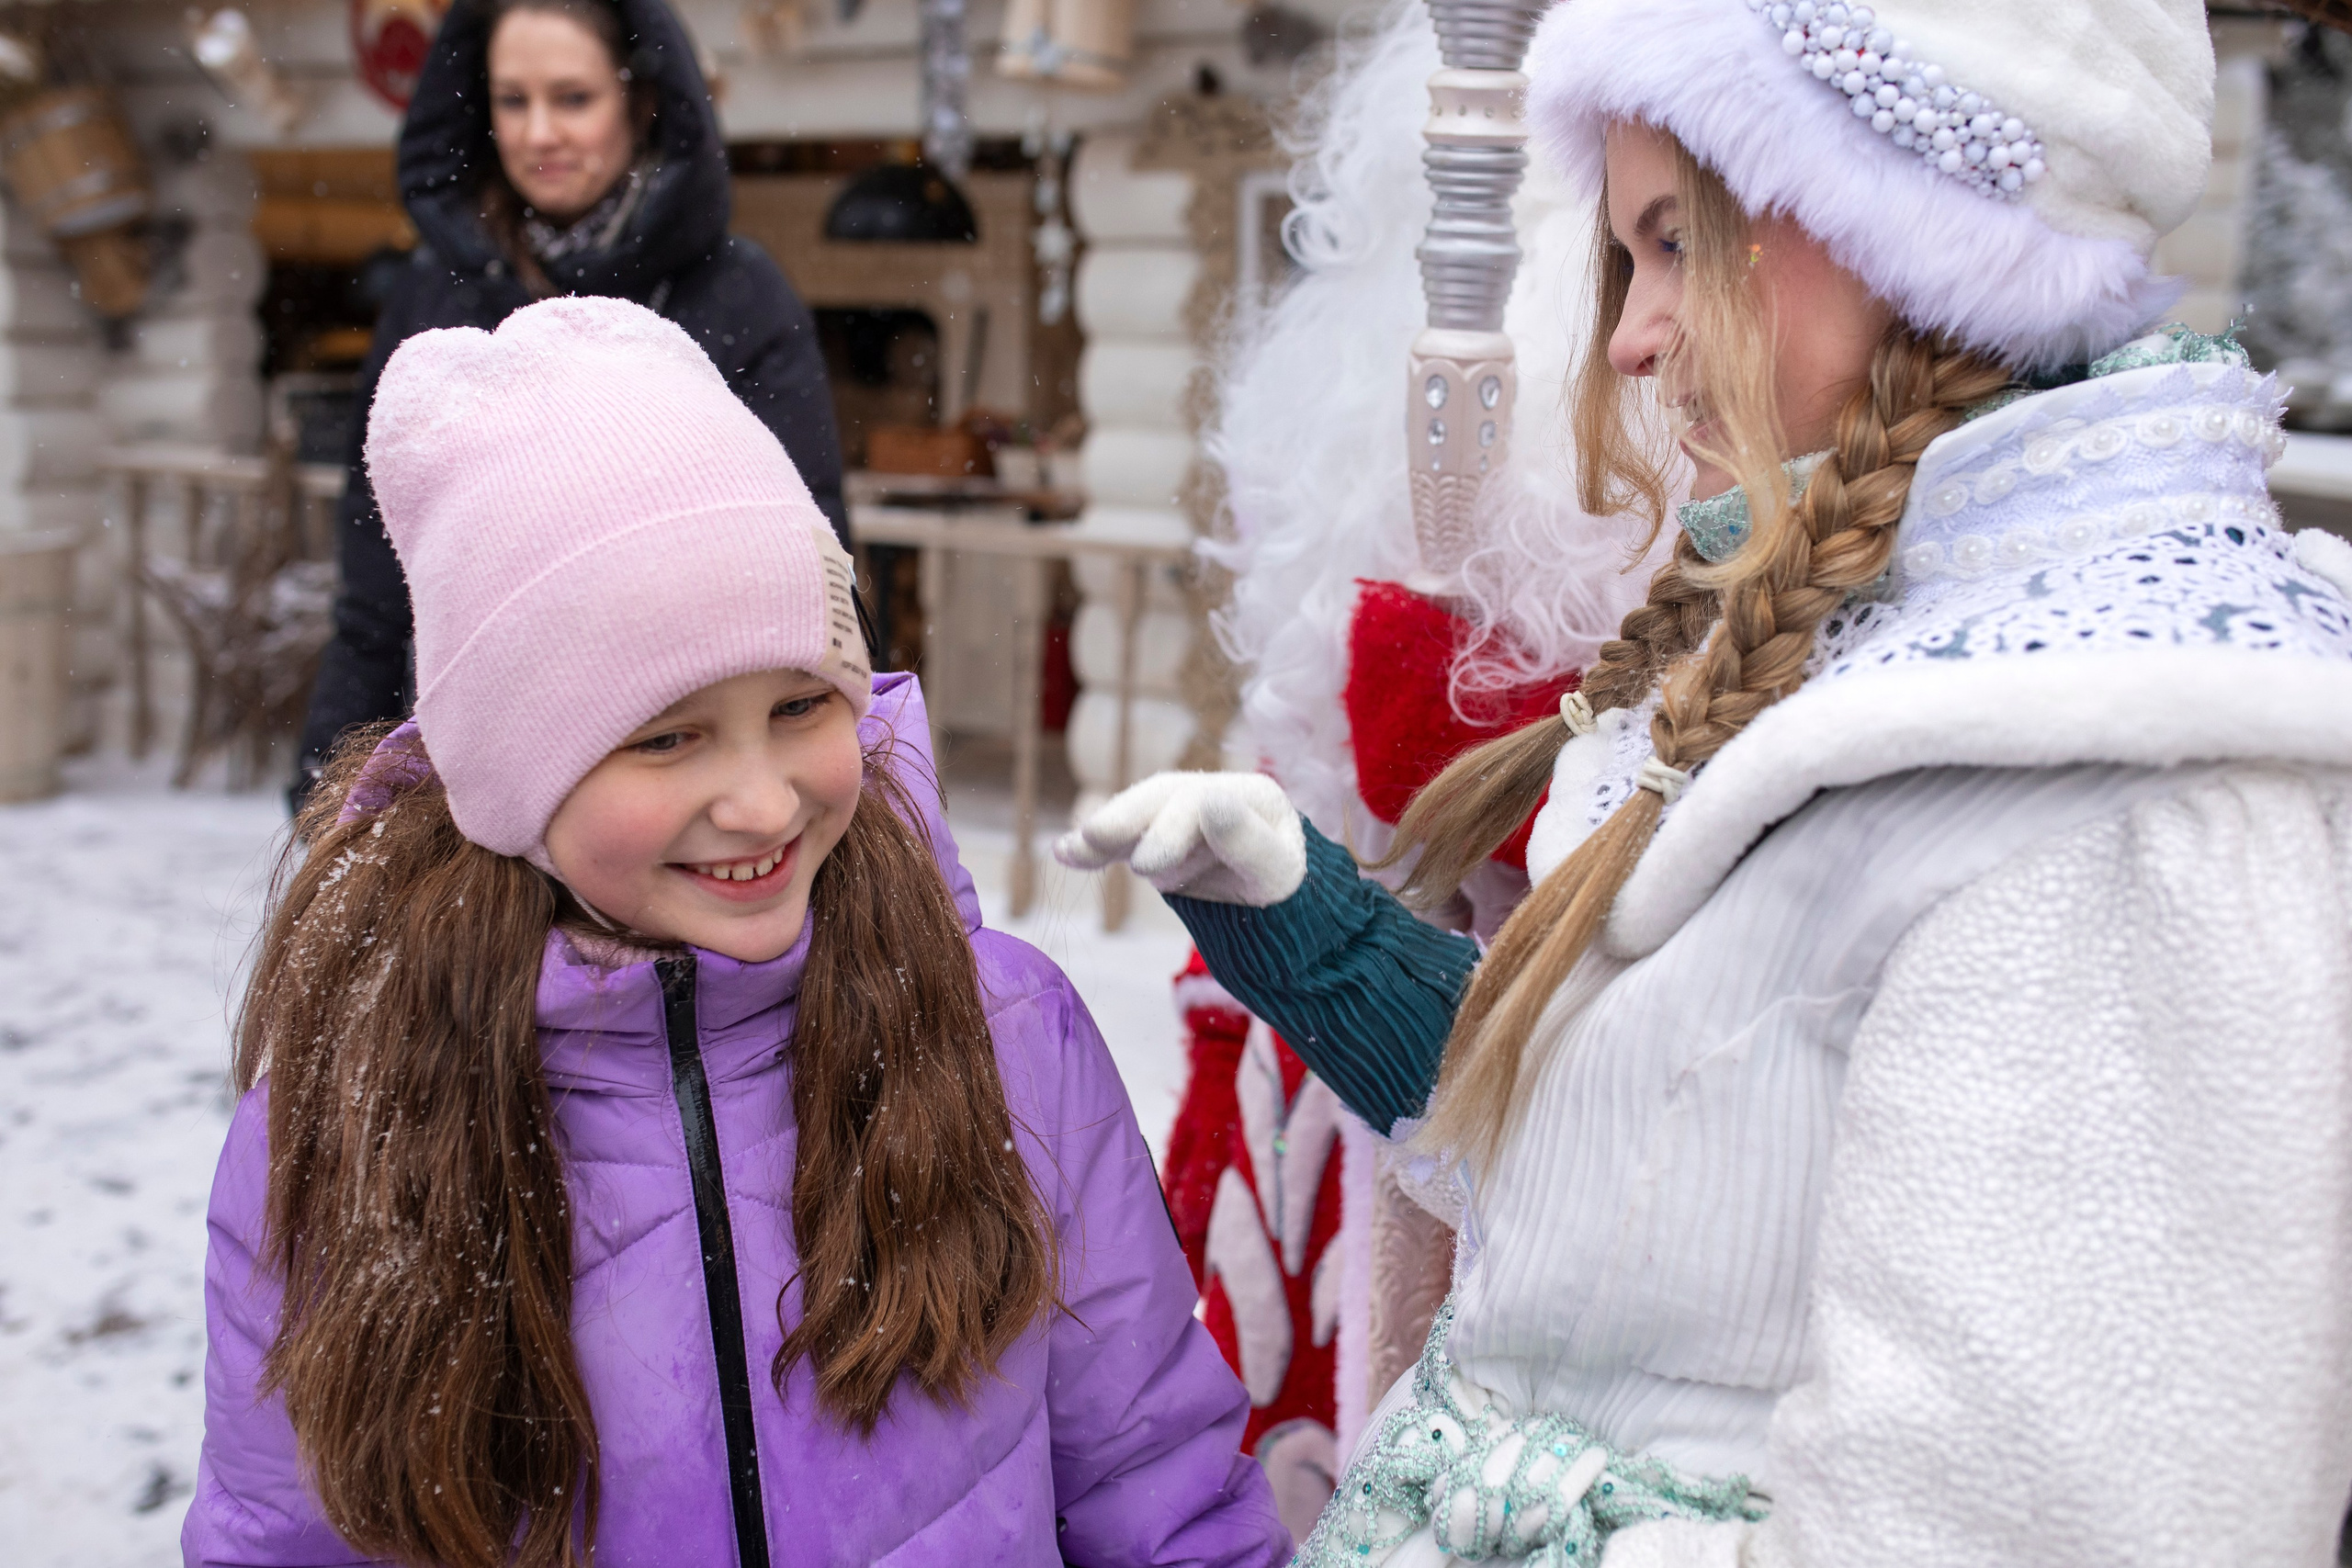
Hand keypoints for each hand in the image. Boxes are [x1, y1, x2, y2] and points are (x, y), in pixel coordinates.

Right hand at [1054, 772, 1306, 906]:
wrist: (1276, 907)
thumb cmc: (1283, 889)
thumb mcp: (1276, 873)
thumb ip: (1247, 842)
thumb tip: (1211, 801)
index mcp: (1252, 794)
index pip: (1203, 803)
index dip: (1172, 829)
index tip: (1146, 862)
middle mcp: (1212, 793)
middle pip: (1162, 799)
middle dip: (1127, 821)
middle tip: (1097, 840)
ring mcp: (1181, 813)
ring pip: (1136, 815)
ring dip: (1103, 832)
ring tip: (1070, 850)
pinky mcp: (1156, 836)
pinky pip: (1123, 839)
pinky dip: (1094, 848)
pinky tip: (1063, 853)